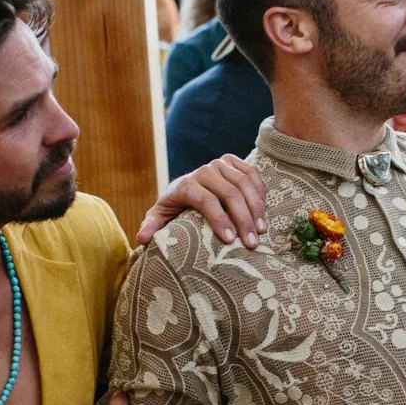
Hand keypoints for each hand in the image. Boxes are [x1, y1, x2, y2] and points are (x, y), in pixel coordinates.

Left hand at [137, 155, 266, 247]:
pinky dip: (261, 193)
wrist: (186, 186)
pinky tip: (263, 214)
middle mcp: (204, 170)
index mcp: (185, 184)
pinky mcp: (234, 161)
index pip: (207, 200)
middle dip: (243, 220)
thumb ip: (152, 226)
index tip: (230, 240)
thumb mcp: (160, 217)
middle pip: (230, 194)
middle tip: (252, 243)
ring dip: (257, 209)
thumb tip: (142, 238)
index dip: (220, 220)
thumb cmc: (174, 207)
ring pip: (245, 185)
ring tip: (262, 231)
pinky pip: (253, 175)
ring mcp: (220, 164)